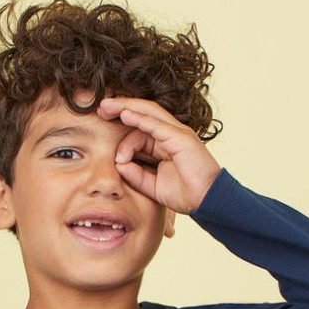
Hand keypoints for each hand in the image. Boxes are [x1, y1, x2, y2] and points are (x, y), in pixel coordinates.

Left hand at [96, 96, 221, 214]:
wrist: (208, 202)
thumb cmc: (186, 194)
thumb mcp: (152, 186)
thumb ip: (136, 175)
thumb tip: (118, 164)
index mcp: (165, 144)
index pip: (140, 128)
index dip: (121, 126)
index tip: (102, 126)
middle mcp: (171, 134)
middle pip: (143, 113)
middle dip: (120, 108)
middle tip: (100, 107)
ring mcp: (177, 133)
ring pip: (148, 113)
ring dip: (126, 107)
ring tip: (107, 106)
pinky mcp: (181, 138)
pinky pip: (157, 125)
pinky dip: (140, 118)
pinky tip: (124, 114)